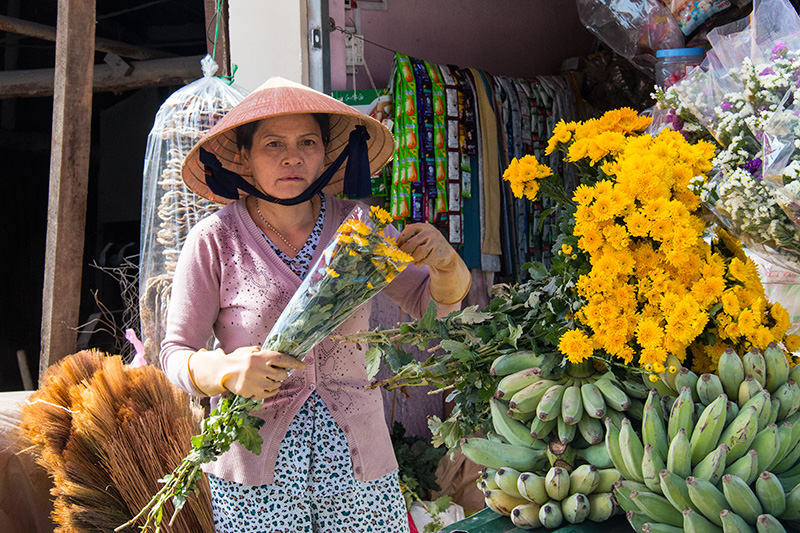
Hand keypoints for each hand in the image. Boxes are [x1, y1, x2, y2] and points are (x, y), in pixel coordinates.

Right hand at [189, 346, 305, 398]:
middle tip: (275, 372)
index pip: (284, 359)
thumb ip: (264, 354)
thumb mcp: (250, 351)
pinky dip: (270, 391)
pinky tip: (264, 386)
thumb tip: (279, 359)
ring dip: (275, 383)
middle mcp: (260, 370)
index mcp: (261, 357)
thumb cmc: (237, 359)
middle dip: (282, 374)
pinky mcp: (253, 393)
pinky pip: (269, 394)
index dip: (295, 363)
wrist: (221, 371)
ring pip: (277, 386)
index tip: (303, 366)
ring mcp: (257, 383)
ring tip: (266, 379)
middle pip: (283, 375)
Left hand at [397, 223, 456, 268]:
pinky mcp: (439, 252)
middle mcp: (430, 232)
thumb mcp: (420, 237)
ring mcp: (436, 241)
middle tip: (401, 257)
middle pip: (412, 242)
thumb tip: (395, 248)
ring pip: (419, 252)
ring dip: (413, 258)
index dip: (400, 240)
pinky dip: (419, 263)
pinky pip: (426, 260)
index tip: (396, 248)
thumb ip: (409, 239)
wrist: (445, 252)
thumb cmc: (428, 245)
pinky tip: (418, 263)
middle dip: (405, 251)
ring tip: (410, 260)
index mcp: (422, 226)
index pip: (409, 230)